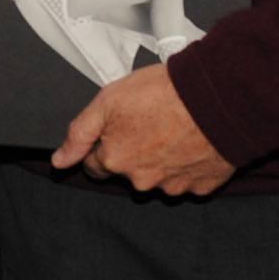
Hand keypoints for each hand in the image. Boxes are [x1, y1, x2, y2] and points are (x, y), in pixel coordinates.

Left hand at [52, 59, 235, 194]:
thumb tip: (59, 161)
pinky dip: (189, 165)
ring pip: (158, 178)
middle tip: (149, 124)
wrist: (219, 99)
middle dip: (132, 153)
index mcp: (117, 160)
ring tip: (174, 130)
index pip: (95, 165)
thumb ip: (80, 133)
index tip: (116, 130)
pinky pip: (189, 180)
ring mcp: (174, 186)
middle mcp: (143, 181)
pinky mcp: (203, 186)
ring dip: (161, 160)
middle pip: (127, 172)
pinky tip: (193, 143)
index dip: (102, 146)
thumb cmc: (164, 93)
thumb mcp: (108, 101)